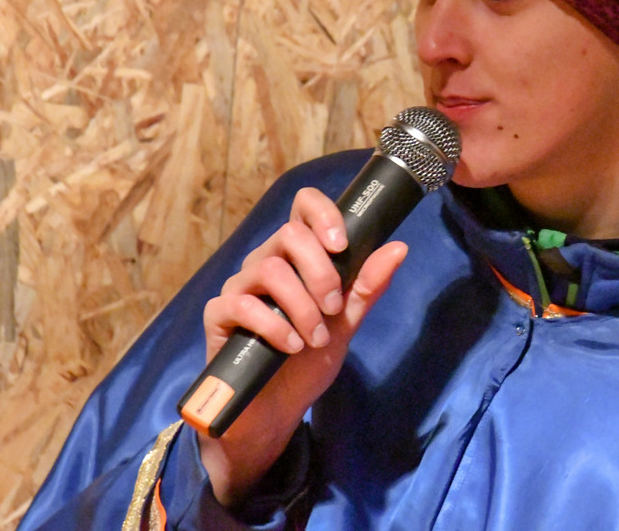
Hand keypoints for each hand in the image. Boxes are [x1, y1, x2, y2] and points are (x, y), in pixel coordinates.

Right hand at [196, 186, 407, 505]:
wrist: (276, 411)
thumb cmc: (308, 362)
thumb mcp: (346, 324)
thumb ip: (367, 287)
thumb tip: (399, 248)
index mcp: (297, 257)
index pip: (303, 207)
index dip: (323, 213)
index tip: (342, 245)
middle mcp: (265, 263)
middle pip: (289, 234)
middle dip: (321, 272)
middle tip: (334, 309)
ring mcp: (239, 287)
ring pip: (269, 269)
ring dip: (301, 306)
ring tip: (315, 338)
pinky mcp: (219, 316)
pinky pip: (242, 305)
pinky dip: (274, 326)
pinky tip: (291, 347)